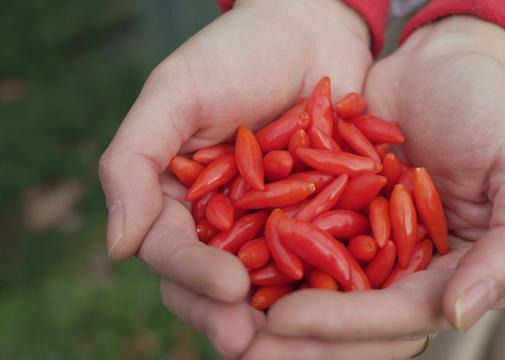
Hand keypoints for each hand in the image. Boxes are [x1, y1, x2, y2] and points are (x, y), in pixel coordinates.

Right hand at [98, 0, 371, 355]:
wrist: (308, 28)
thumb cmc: (236, 52)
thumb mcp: (176, 94)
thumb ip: (135, 163)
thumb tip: (116, 247)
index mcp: (178, 201)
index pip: (173, 253)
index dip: (195, 277)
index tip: (229, 290)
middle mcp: (223, 223)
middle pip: (216, 285)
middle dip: (231, 315)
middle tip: (253, 341)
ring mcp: (273, 224)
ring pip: (270, 284)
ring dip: (282, 316)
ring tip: (304, 339)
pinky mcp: (322, 218)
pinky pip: (325, 256)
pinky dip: (335, 279)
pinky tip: (353, 301)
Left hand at [245, 16, 504, 358]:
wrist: (440, 64)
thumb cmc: (491, 107)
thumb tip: (461, 314)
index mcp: (460, 272)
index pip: (404, 315)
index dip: (348, 325)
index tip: (286, 320)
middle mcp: (413, 272)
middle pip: (358, 324)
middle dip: (303, 340)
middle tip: (241, 343)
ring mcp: (375, 249)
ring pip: (325, 298)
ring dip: (276, 318)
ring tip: (223, 318)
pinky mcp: (342, 222)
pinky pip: (305, 251)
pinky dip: (271, 265)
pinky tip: (227, 268)